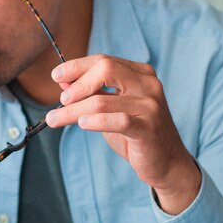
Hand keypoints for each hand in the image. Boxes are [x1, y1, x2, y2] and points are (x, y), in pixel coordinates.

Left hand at [45, 54, 200, 213]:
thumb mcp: (112, 109)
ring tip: (55, 119)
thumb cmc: (136, 134)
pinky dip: (95, 121)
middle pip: (105, 69)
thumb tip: (63, 82)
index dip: (77, 67)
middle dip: (77, 84)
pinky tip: (82, 124)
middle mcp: (148, 85)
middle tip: (61, 100)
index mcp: (140, 74)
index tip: (56, 76)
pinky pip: (116, 120)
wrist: (167, 162)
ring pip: (102, 101)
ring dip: (73, 111)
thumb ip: (93, 94)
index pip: (104, 60)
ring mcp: (150, 106)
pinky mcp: (148, 129)